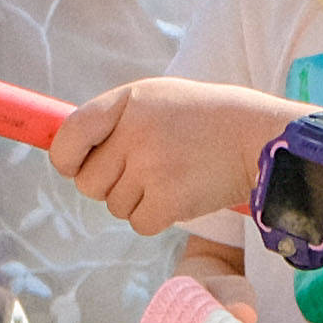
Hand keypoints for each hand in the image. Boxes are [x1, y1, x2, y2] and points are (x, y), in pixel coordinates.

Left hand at [52, 75, 297, 237]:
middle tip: (143, 171)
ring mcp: (151, 167)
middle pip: (88, 183)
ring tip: (171, 176)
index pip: (69, 136)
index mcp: (126, 102)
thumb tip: (65, 158)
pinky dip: (156, 217)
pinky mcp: (169, 199)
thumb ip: (112, 120)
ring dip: (137, 200)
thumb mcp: (155, 100)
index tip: (74, 166)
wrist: (257, 136)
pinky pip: (139, 223)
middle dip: (109, 184)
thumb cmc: (202, 119)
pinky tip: (179, 194)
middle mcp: (134, 133)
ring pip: (114, 205)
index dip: (66, 159)